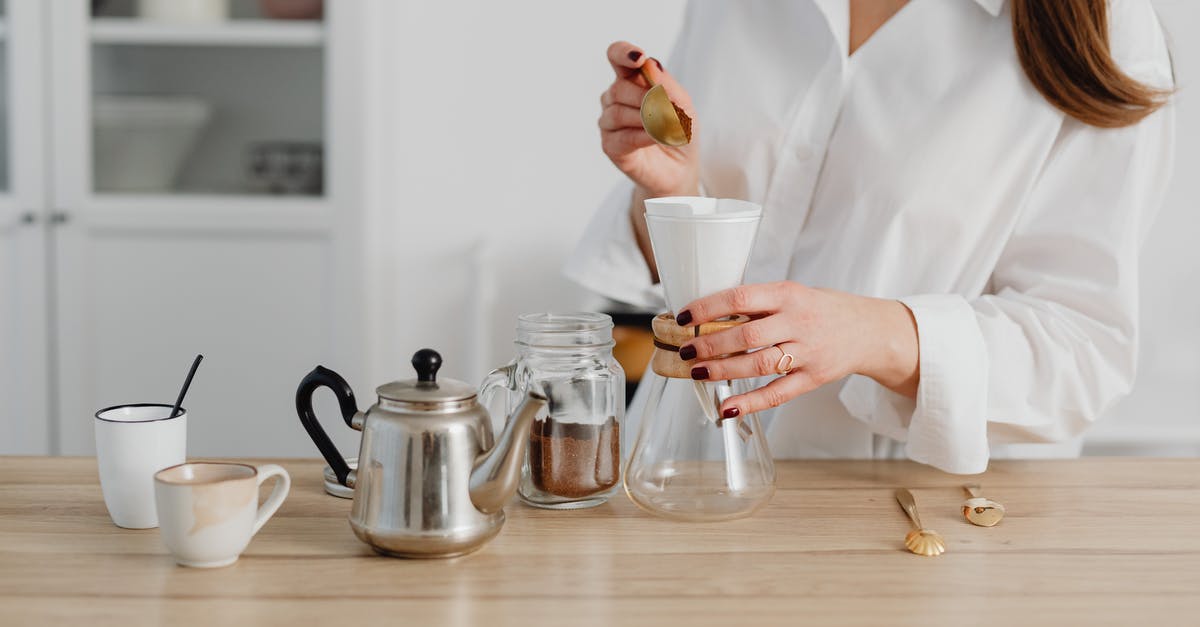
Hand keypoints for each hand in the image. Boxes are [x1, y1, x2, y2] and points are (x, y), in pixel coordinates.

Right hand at [599, 41, 698, 197]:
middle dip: (646, 98)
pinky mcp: (610, 146)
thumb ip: (666, 84)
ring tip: (666, 129)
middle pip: (619, 88)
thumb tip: (648, 65)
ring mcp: (609, 123)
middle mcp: (614, 99)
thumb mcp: (682, 104)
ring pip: (618, 113)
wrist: (680, 167)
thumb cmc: (678, 131)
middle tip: (668, 111)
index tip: (639, 58)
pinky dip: (644, 136)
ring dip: (647, 120)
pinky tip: (657, 138)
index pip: (617, 56)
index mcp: (630, 80)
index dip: (623, 52)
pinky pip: (622, 136)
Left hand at [674, 282, 919, 417]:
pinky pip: (779, 393)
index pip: (741, 298)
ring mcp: (808, 352)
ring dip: (724, 371)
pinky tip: (728, 407)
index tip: (684, 317)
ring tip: (697, 373)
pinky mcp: (814, 378)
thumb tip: (709, 316)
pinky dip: (752, 403)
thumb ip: (759, 304)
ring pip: (760, 365)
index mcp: (789, 294)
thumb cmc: (821, 309)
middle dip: (711, 345)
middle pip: (748, 336)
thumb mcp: (793, 294)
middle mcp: (799, 322)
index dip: (708, 308)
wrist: (869, 330)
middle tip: (686, 351)